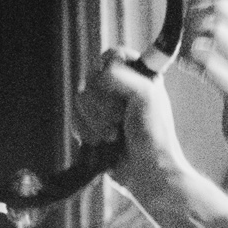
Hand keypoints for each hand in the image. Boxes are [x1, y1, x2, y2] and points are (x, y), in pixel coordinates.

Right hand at [76, 48, 186, 199]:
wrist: (146, 172)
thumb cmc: (153, 136)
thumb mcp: (146, 98)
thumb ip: (124, 77)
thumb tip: (101, 73)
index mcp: (140, 77)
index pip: (114, 55)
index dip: (110, 67)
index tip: (117, 84)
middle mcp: (121, 89)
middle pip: (91, 78)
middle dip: (102, 103)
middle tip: (120, 119)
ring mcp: (104, 108)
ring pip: (80, 99)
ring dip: (95, 121)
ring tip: (114, 135)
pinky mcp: (91, 126)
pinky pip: (74, 118)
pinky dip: (86, 131)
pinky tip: (102, 143)